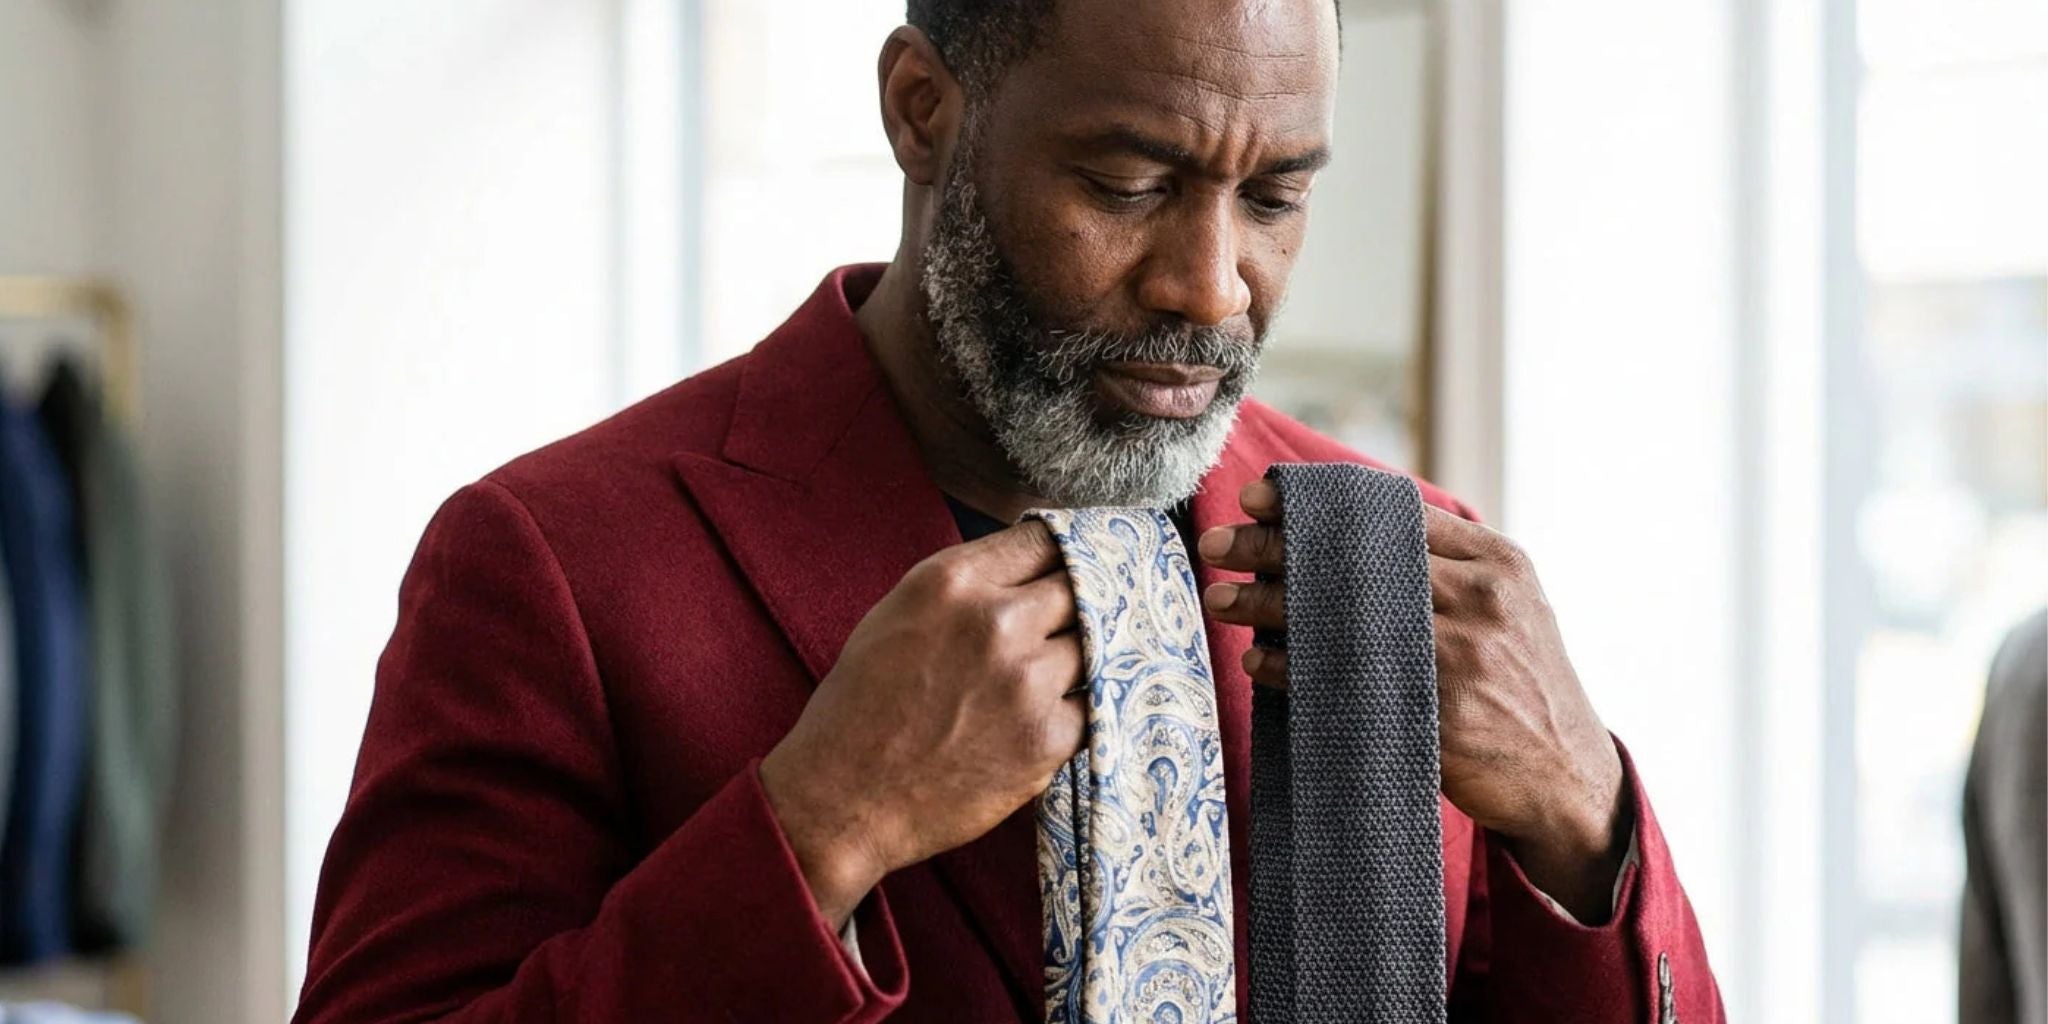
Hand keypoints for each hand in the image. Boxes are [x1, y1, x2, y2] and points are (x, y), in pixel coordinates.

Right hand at [759, 521, 1084, 926]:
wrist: (844, 800)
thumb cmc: (860, 708)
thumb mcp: (898, 615)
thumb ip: (967, 589)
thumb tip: (1027, 576)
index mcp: (952, 581)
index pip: (1043, 541)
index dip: (1062, 554)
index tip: (1070, 567)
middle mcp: (996, 622)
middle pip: (1080, 588)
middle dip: (1077, 605)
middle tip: (1065, 627)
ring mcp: (1028, 681)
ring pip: (1093, 648)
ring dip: (1076, 662)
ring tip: (1040, 683)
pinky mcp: (1047, 738)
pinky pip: (1090, 708)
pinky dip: (1071, 715)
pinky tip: (1035, 724)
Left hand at [1196, 480, 1629, 921]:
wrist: (1569, 780)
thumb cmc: (1522, 685)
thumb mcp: (1510, 608)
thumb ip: (1448, 565)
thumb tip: (1352, 526)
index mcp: (1498, 565)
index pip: (1394, 514)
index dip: (1319, 503)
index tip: (1260, 497)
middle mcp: (1482, 602)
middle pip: (1357, 558)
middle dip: (1276, 547)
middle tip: (1218, 541)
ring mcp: (1461, 659)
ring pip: (1341, 616)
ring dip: (1268, 606)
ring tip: (1218, 597)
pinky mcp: (1438, 716)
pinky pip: (1344, 680)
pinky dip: (1294, 668)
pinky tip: (1258, 660)